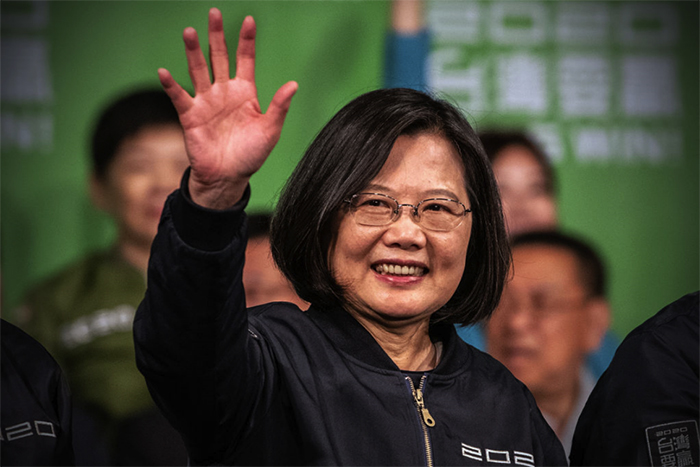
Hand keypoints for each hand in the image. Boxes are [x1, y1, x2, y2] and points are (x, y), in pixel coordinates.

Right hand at [159, 8, 297, 208]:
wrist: (228, 177)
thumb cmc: (250, 155)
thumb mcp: (270, 130)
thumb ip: (279, 106)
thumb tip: (294, 84)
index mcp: (245, 93)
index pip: (245, 60)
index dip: (247, 41)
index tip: (249, 20)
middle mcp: (224, 92)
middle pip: (219, 57)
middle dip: (216, 36)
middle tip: (214, 13)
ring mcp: (206, 102)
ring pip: (198, 70)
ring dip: (193, 52)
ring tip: (190, 32)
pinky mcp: (190, 116)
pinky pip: (179, 97)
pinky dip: (171, 85)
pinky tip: (164, 71)